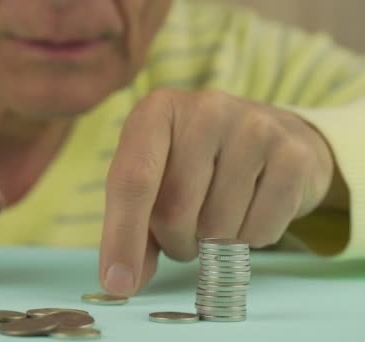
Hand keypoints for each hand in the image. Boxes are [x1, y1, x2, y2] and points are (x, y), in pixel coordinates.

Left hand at [100, 89, 334, 295]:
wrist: (270, 136)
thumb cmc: (196, 164)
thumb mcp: (154, 181)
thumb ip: (132, 229)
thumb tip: (122, 282)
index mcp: (157, 112)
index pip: (132, 180)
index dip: (122, 238)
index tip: (118, 284)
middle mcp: (205, 109)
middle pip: (175, 211)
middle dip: (175, 241)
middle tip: (186, 230)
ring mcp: (254, 127)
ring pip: (217, 227)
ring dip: (212, 243)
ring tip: (217, 215)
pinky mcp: (293, 155)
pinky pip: (260, 231)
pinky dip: (249, 240)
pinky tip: (250, 211)